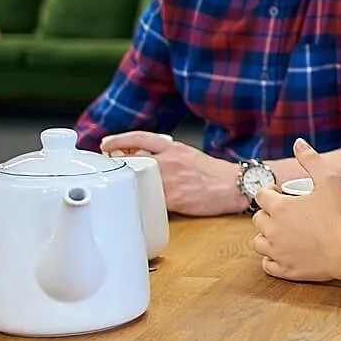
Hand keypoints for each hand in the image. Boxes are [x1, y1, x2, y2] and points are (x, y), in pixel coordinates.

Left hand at [102, 132, 240, 215]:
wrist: (234, 186)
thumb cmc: (213, 173)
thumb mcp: (188, 155)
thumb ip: (167, 156)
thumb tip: (145, 159)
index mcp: (174, 148)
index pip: (140, 138)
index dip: (119, 139)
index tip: (106, 144)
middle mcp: (170, 161)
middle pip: (133, 160)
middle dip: (117, 164)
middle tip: (107, 168)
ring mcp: (170, 180)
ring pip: (138, 180)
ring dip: (127, 184)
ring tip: (121, 187)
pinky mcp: (174, 199)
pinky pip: (150, 199)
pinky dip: (141, 200)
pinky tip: (137, 203)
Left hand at [252, 139, 340, 284]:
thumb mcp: (329, 179)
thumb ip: (311, 159)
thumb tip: (298, 142)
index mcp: (279, 207)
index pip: (261, 195)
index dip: (269, 191)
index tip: (279, 192)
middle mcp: (272, 230)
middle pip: (258, 219)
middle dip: (268, 213)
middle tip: (284, 212)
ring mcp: (278, 252)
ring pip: (259, 242)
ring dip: (266, 235)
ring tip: (282, 232)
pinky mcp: (286, 270)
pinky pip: (268, 265)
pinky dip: (271, 258)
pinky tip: (282, 252)